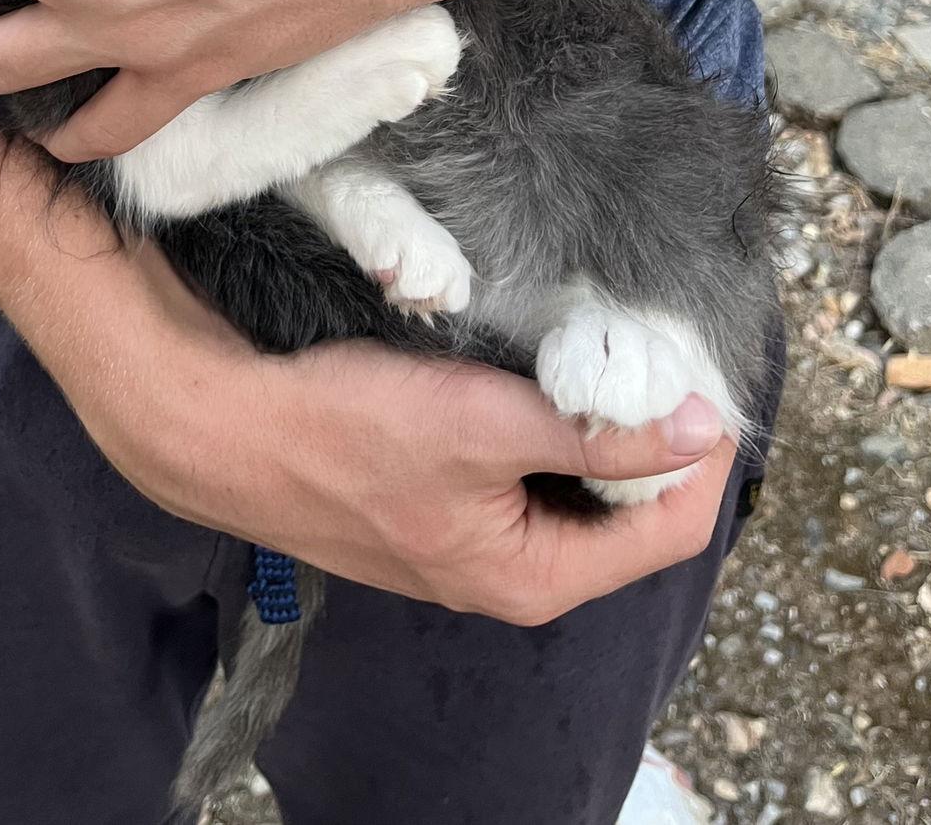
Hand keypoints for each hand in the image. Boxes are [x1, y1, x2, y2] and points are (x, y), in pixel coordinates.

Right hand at [63, 239, 735, 623]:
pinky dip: (551, 425)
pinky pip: (528, 474)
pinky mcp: (443, 507)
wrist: (228, 429)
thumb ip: (597, 431)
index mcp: (535, 579)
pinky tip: (545, 370)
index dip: (701, 452)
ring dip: (601, 425)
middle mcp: (512, 577)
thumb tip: (701, 427)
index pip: (670, 529)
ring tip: (609, 351)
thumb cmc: (349, 431)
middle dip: (656, 434)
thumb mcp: (486, 424)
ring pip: (576, 488)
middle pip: (629, 513)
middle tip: (659, 351)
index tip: (702, 372)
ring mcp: (475, 544)